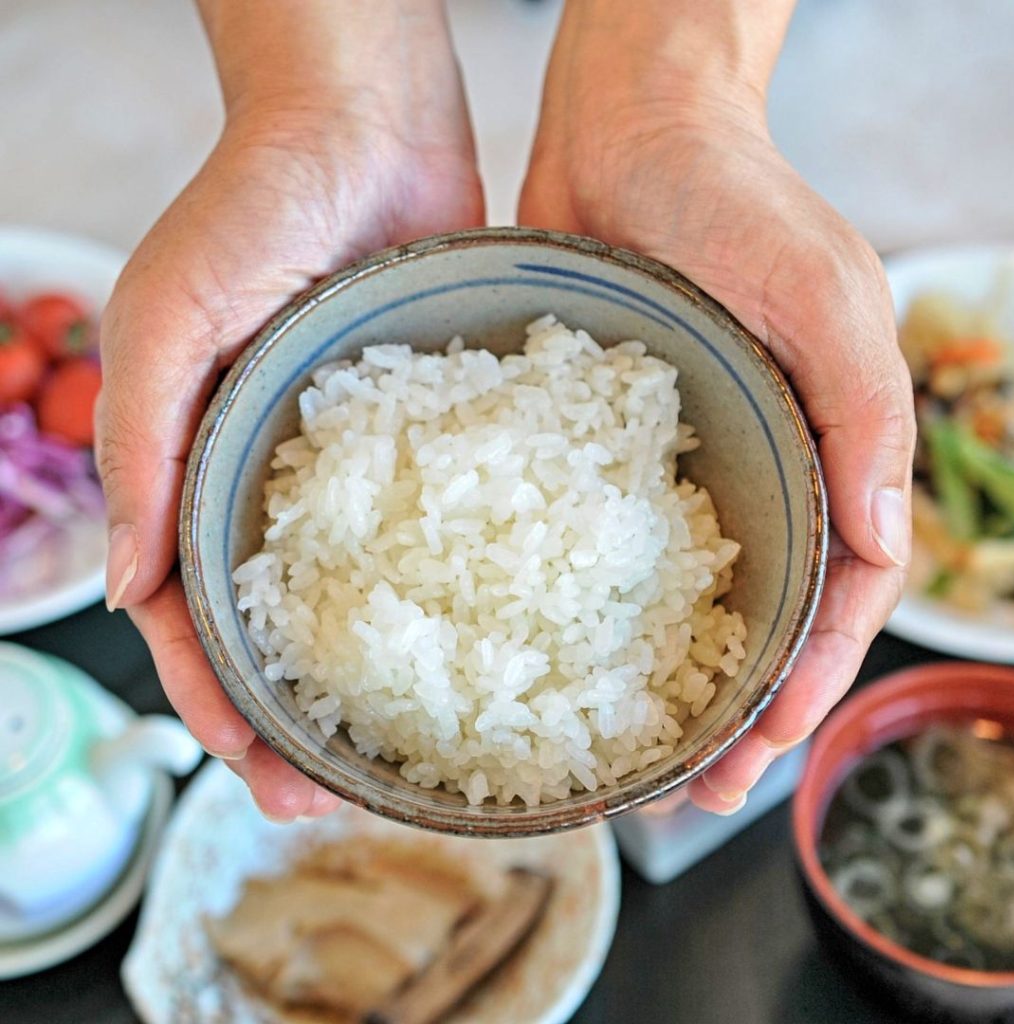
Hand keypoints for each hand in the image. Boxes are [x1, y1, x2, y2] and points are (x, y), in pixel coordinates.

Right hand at [97, 1, 482, 821]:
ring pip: (356, 602)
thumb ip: (144, 444)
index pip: (193, 619)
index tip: (261, 773)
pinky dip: (443, 595)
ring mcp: (352, 471)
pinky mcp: (425, 443)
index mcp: (198, 470)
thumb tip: (133, 586)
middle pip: (276, 634)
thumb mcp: (172, 313)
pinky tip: (480, 646)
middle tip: (337, 798)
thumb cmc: (252, 201)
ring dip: (371, 681)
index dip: (219, 703)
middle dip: (297, 723)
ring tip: (404, 755)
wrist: (365, 127)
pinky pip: (432, 535)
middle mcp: (271, 484)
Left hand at [520, 5, 913, 812]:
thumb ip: (865, 412)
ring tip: (632, 755)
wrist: (625, 120)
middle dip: (734, 710)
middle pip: (761, 617)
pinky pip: (607, 538)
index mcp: (825, 445)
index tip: (759, 754)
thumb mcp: (820, 292)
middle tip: (688, 789)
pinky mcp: (605, 441)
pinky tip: (557, 651)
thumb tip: (884, 543)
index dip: (807, 685)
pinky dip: (593, 602)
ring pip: (686, 595)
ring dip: (666, 679)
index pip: (838, 596)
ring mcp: (681, 460)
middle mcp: (759, 465)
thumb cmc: (733, 190)